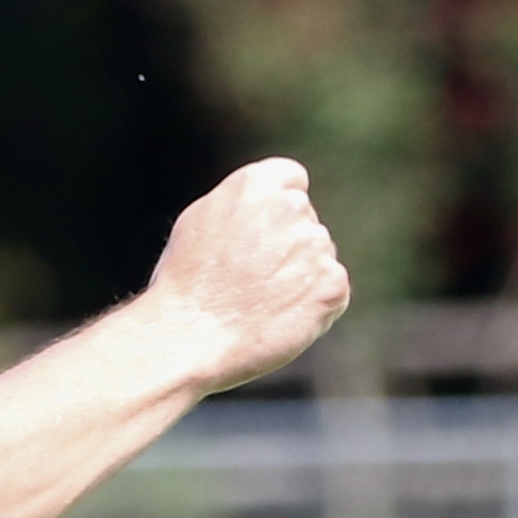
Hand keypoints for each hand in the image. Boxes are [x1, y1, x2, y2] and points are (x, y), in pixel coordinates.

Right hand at [148, 160, 352, 385]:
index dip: (277, 210)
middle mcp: (291, 207)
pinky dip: (313, 305)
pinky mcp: (332, 284)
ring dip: (300, 276)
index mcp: (255, 184)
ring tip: (259, 303)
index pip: (291, 180)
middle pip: (305, 221)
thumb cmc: (185, 284)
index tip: (261, 235)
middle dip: (287, 246)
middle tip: (250, 280)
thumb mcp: (200, 222)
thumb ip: (242, 205)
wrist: (189, 337)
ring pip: (318, 256)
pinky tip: (278, 318)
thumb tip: (267, 207)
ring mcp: (315, 245)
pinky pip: (332, 290)